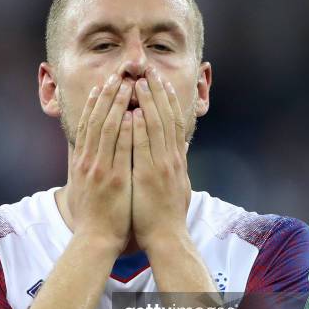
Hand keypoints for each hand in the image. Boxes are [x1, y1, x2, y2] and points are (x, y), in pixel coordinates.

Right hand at [67, 74, 132, 254]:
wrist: (95, 240)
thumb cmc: (92, 216)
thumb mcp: (81, 187)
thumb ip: (84, 167)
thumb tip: (84, 153)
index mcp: (82, 162)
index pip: (87, 125)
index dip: (94, 103)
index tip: (102, 85)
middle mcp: (88, 161)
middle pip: (96, 121)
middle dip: (107, 96)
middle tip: (117, 75)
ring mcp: (100, 169)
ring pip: (107, 129)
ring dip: (117, 105)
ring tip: (127, 84)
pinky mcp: (113, 179)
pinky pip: (120, 150)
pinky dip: (126, 130)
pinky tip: (133, 113)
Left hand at [132, 67, 190, 250]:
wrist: (167, 238)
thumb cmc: (165, 216)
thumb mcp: (175, 187)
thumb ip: (172, 168)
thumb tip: (174, 154)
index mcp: (176, 161)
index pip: (174, 123)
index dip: (168, 101)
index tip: (161, 82)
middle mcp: (172, 159)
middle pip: (166, 118)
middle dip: (158, 92)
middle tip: (150, 70)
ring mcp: (162, 166)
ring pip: (156, 126)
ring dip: (148, 102)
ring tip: (140, 80)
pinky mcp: (150, 175)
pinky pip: (143, 145)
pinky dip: (138, 125)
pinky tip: (132, 109)